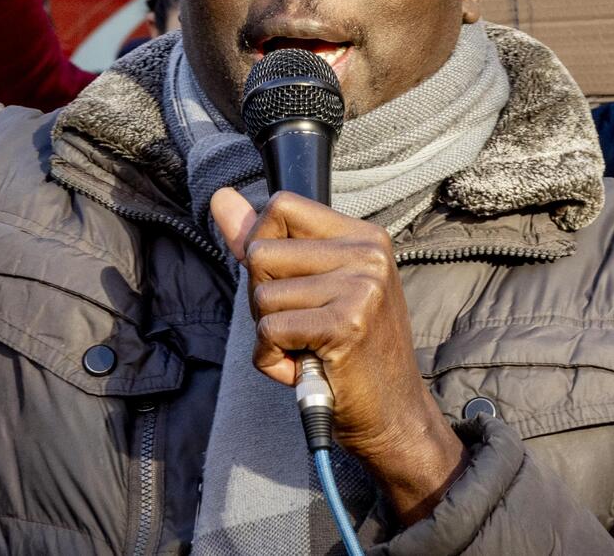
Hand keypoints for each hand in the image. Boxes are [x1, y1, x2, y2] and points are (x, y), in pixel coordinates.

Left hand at [211, 188, 466, 525]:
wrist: (393, 416)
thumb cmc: (348, 352)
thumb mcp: (312, 287)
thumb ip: (265, 240)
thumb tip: (220, 197)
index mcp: (363, 236)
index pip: (281, 206)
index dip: (264, 245)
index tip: (288, 282)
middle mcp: (367, 253)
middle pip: (261, 253)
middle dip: (263, 298)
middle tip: (302, 326)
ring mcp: (361, 287)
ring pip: (260, 296)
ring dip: (269, 334)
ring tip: (307, 348)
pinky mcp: (345, 325)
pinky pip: (269, 330)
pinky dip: (272, 359)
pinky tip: (304, 367)